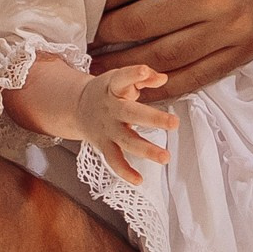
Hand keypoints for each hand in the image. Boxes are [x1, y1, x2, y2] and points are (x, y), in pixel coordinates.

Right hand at [77, 65, 176, 185]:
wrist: (77, 107)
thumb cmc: (108, 91)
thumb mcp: (120, 79)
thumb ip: (142, 78)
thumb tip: (162, 78)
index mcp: (113, 87)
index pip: (122, 78)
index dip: (133, 75)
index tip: (145, 71)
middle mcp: (110, 109)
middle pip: (132, 114)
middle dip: (153, 119)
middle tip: (175, 123)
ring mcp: (107, 129)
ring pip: (127, 141)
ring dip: (147, 150)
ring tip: (165, 158)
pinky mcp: (103, 145)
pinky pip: (114, 161)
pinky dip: (125, 172)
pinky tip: (139, 180)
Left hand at [95, 0, 252, 97]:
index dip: (98, 2)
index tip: (81, 9)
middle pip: (137, 24)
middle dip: (103, 35)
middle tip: (82, 40)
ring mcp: (227, 26)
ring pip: (161, 55)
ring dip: (124, 64)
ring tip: (98, 67)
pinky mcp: (242, 49)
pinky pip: (195, 76)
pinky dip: (163, 85)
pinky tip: (140, 85)